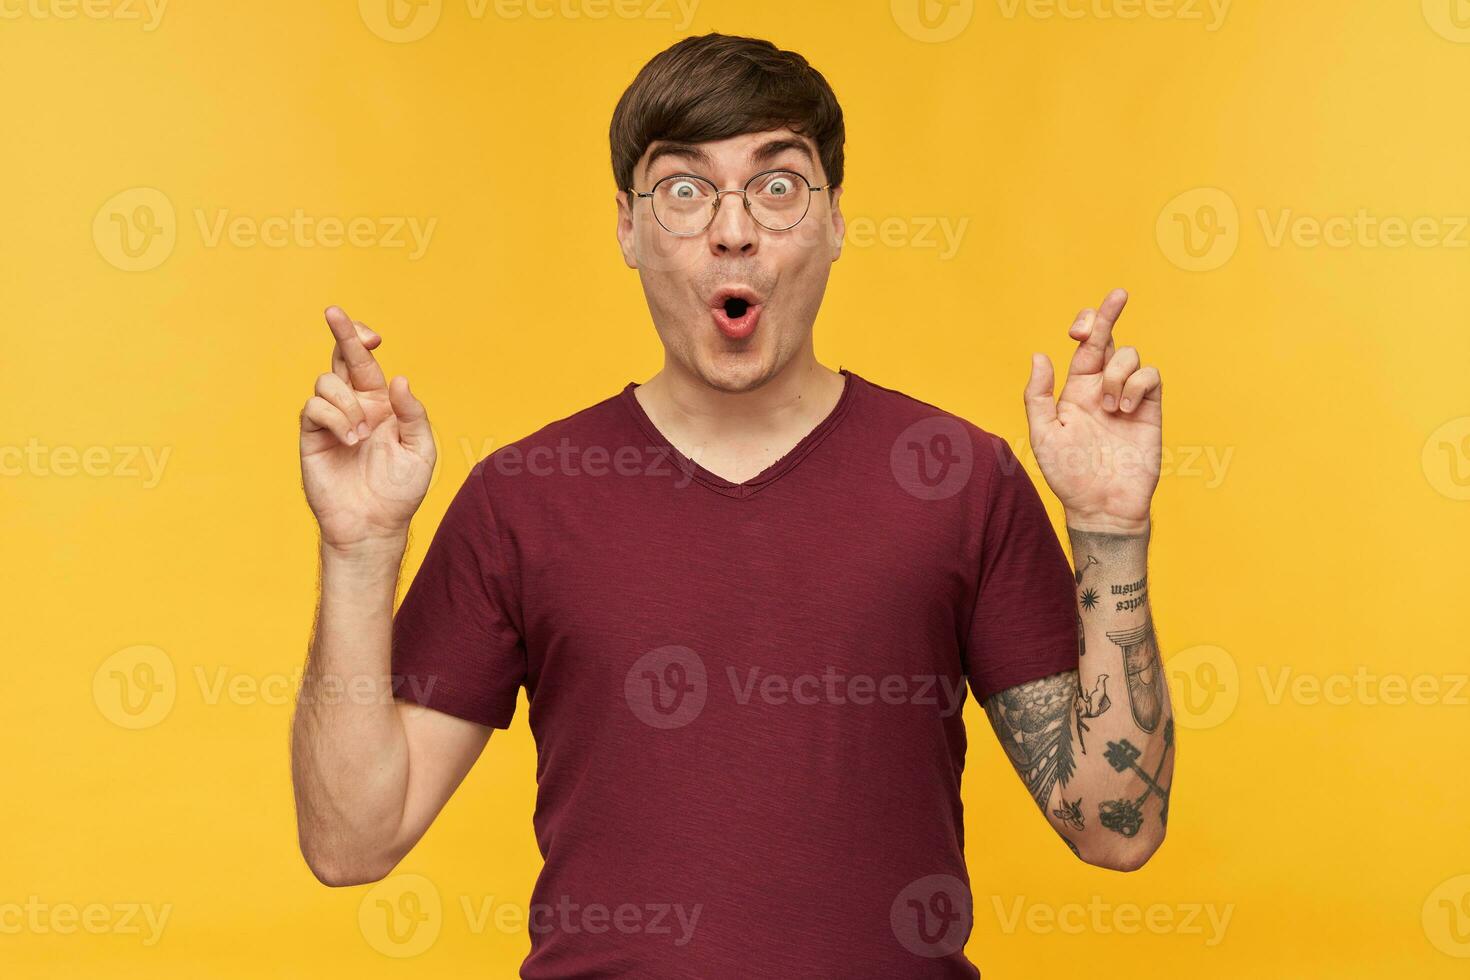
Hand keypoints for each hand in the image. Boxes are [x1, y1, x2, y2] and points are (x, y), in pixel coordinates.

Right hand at [299, 306, 435, 552]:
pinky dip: (333, 418)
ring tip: (361, 435)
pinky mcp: (311, 436)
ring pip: (326, 382)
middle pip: (340, 358)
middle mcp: (354, 405)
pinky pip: (313, 408)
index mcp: (381, 403)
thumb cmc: (400, 491)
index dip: (363, 341)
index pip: (367, 362)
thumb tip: (398, 379)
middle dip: (340, 332)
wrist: (373, 524)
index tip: (372, 335)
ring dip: (347, 404)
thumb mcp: (420, 450)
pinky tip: (349, 440)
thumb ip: (412, 413)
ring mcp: (331, 420)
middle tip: (334, 312)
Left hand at [1023, 288, 1161, 534]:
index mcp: (1076, 389)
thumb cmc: (1068, 474)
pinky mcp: (1150, 410)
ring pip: (1131, 356)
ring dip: (1118, 373)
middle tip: (1117, 295)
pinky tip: (1125, 409)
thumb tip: (1040, 355)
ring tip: (1110, 407)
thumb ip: (1037, 395)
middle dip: (1110, 312)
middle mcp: (1103, 387)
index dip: (1087, 324)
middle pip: (1110, 338)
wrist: (1102, 505)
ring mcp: (1128, 397)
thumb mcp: (1043, 434)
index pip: (1085, 345)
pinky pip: (1151, 377)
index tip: (1078, 329)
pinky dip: (1138, 384)